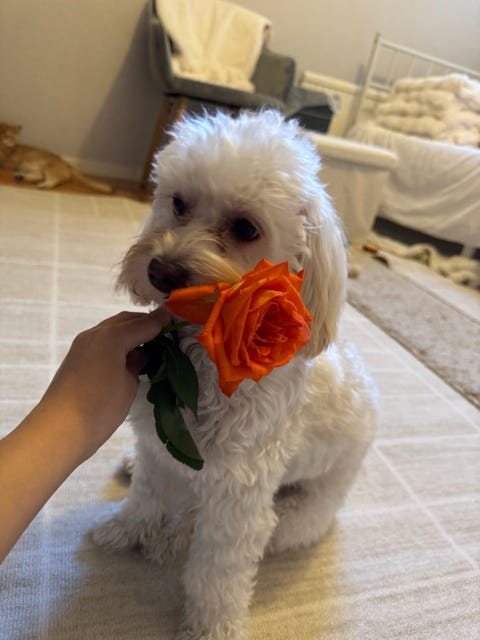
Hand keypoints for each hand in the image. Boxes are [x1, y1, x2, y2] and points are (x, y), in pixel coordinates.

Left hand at [41, 308, 170, 461]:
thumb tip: (137, 354)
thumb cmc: (100, 408)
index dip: (162, 322)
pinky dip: (118, 343)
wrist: (60, 430)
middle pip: (125, 320)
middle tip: (166, 332)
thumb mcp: (128, 384)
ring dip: (130, 332)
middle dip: (145, 323)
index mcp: (112, 337)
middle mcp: (95, 334)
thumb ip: (136, 363)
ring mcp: (83, 345)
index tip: (178, 319)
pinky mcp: (76, 358)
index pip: (143, 324)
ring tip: (150, 345)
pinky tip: (130, 357)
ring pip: (112, 329)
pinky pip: (102, 341)